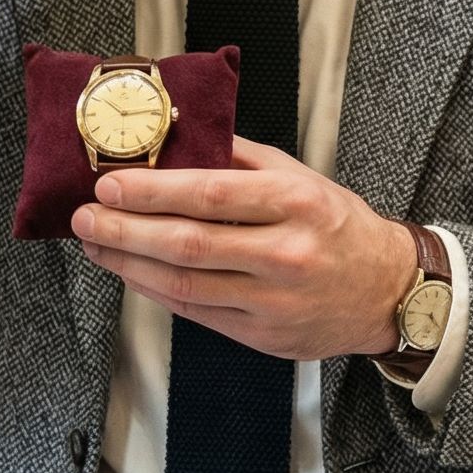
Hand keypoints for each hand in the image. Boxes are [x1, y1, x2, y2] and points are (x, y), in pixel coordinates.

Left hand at [72, 137, 417, 359]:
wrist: (387, 291)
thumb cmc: (337, 226)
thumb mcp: (300, 175)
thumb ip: (239, 157)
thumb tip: (176, 137)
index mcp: (295, 202)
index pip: (210, 194)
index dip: (152, 191)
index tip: (109, 184)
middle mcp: (286, 254)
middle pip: (189, 243)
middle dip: (125, 230)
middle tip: (84, 219)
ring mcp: (274, 301)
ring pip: (185, 285)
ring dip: (130, 265)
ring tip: (96, 245)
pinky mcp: (263, 335)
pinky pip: (197, 312)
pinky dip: (157, 291)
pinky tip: (132, 273)